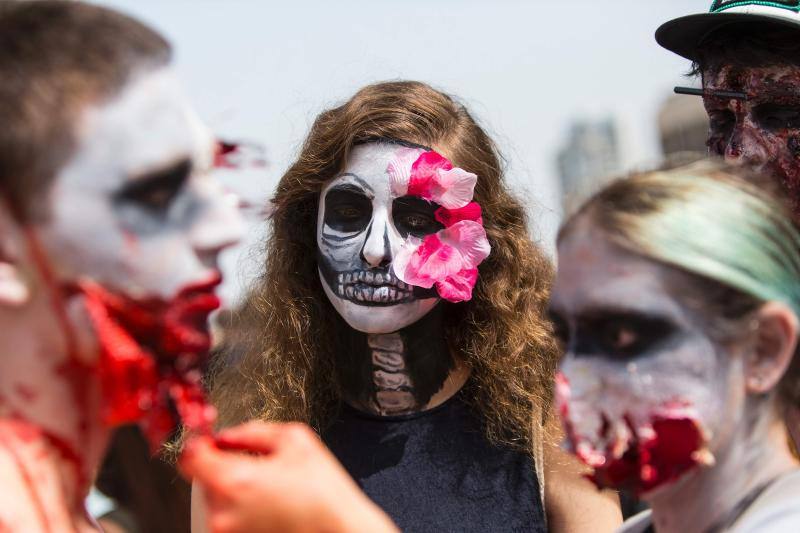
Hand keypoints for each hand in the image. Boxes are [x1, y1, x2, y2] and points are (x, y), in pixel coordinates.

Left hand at [180, 421, 398, 532]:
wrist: (340, 530)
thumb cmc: (323, 491)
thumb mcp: (295, 439)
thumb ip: (252, 430)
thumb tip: (227, 435)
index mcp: (234, 481)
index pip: (189, 458)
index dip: (201, 444)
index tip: (214, 443)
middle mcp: (223, 513)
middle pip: (203, 479)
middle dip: (225, 468)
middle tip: (259, 466)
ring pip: (216, 500)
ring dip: (234, 490)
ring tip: (270, 489)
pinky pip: (228, 519)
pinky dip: (242, 510)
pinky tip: (270, 506)